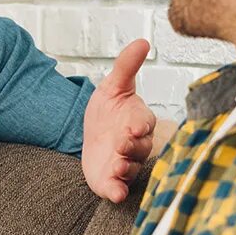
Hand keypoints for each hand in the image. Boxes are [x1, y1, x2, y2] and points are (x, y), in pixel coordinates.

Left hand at [81, 39, 169, 203]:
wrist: (91, 136)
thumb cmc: (108, 111)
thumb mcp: (112, 86)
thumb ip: (126, 66)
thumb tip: (142, 41)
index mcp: (138, 121)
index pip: (144, 123)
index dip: (140, 125)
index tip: (135, 126)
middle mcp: (135, 144)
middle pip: (139, 148)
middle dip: (131, 147)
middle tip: (121, 145)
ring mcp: (125, 164)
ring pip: (130, 169)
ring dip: (124, 169)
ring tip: (115, 166)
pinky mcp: (112, 181)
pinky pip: (119, 188)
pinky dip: (118, 191)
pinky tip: (115, 193)